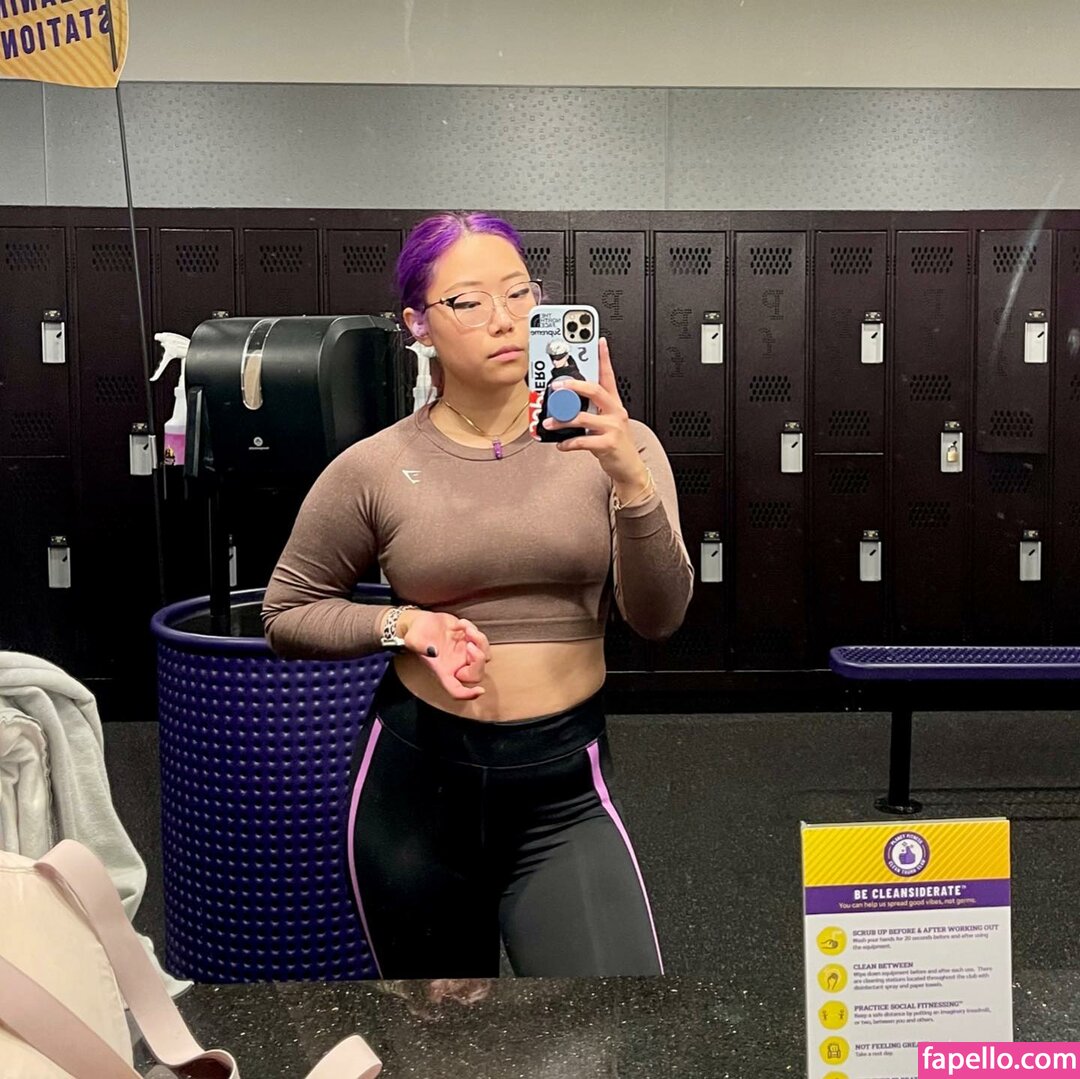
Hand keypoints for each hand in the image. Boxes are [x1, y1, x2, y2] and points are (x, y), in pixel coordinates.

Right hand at [399, 610, 491, 700]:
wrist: (422, 622)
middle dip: (478, 660)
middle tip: (469, 644)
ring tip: (465, 629)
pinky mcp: (469, 641)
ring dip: (480, 641)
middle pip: (476, 675)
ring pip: (484, 657)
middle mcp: (456, 665)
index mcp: (443, 671)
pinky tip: (460, 624)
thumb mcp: (412, 639)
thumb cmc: (417, 634)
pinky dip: (474, 630)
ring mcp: (464, 654)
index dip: (468, 694)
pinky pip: (482, 640)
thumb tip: (433, 651)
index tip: (479, 690)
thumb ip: (419, 646)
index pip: (456, 690)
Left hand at [541, 338, 646, 487]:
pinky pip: (583, 441)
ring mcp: (613, 427)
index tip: (599, 342)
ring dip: (562, 420)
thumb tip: (565, 404)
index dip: (604, 358)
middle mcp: (615, 412)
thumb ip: (590, 410)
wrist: (628, 466)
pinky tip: (561, 444)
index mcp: (614, 403)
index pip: (609, 376)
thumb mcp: (605, 422)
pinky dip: (568, 443)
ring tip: (549, 423)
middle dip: (573, 386)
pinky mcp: (608, 444)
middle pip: (595, 390)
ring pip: (584, 417)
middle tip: (557, 386)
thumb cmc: (614, 443)